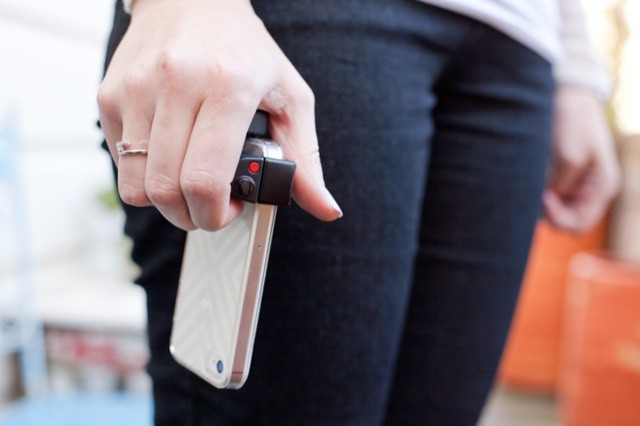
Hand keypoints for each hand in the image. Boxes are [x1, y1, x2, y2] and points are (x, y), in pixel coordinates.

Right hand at [98, 0, 341, 230]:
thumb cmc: (247, 51)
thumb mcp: (291, 97)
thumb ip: (307, 159)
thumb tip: (328, 210)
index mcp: (228, 86)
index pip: (204, 180)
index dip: (215, 214)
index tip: (228, 209)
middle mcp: (176, 84)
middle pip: (165, 191)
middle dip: (190, 216)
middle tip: (208, 206)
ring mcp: (135, 88)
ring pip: (135, 185)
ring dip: (163, 201)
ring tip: (187, 185)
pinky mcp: (110, 92)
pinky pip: (119, 160)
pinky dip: (143, 172)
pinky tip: (169, 155)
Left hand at [543, 86, 620, 233]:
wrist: (569, 93)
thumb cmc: (575, 120)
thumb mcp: (569, 156)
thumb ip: (561, 186)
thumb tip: (547, 206)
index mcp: (602, 188)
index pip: (578, 225)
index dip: (558, 216)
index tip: (544, 196)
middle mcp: (590, 190)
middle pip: (565, 221)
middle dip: (547, 211)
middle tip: (535, 190)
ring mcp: (576, 184)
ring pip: (554, 210)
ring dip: (540, 202)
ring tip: (533, 180)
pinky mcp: (561, 175)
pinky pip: (548, 195)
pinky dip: (537, 191)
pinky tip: (531, 177)